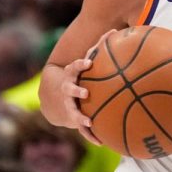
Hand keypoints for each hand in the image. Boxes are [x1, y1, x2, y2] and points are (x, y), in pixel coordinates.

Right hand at [59, 30, 116, 144]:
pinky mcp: (71, 117)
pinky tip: (101, 142)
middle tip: (84, 93)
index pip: (74, 67)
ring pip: (72, 111)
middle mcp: (67, 90)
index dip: (80, 64)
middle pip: (68, 89)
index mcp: (71, 75)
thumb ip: (100, 48)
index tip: (87, 63)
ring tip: (87, 121)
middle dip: (75, 91)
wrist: (52, 98)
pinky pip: (81, 128)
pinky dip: (90, 135)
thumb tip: (119, 30)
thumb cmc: (77, 76)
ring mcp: (67, 105)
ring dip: (79, 116)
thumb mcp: (85, 64)